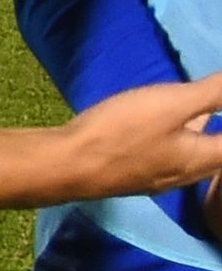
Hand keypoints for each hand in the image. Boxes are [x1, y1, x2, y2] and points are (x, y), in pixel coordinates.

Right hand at [49, 72, 221, 205]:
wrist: (65, 166)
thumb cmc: (120, 133)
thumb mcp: (170, 104)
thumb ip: (213, 92)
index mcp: (204, 159)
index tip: (218, 102)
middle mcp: (187, 175)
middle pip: (217, 155)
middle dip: (219, 136)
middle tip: (212, 105)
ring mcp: (159, 178)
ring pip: (193, 157)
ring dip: (200, 137)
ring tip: (199, 115)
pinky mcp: (135, 175)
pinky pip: (170, 157)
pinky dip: (177, 141)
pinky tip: (161, 130)